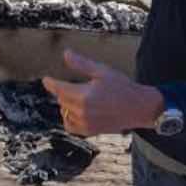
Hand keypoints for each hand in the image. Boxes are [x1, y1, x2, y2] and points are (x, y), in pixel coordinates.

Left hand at [41, 50, 164, 136]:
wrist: (139, 108)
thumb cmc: (122, 87)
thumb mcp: (102, 71)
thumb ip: (82, 64)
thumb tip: (66, 54)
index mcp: (84, 95)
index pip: (59, 89)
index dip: (51, 83)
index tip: (46, 80)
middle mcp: (82, 111)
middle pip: (62, 99)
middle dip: (64, 91)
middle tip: (77, 86)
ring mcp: (86, 123)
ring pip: (65, 112)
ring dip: (67, 104)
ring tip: (80, 98)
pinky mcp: (90, 131)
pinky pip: (70, 126)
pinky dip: (69, 118)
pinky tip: (77, 111)